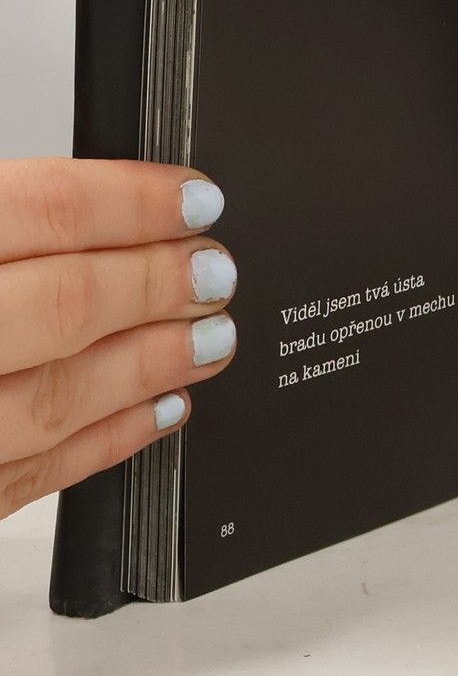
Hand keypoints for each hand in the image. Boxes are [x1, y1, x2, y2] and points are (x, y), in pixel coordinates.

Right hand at [0, 159, 237, 521]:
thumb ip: (8, 220)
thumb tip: (112, 206)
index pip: (46, 211)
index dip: (136, 201)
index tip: (198, 201)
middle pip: (64, 305)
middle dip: (159, 285)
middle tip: (218, 273)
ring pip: (57, 399)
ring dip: (151, 364)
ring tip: (213, 338)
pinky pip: (35, 475)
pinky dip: (110, 440)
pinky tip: (164, 407)